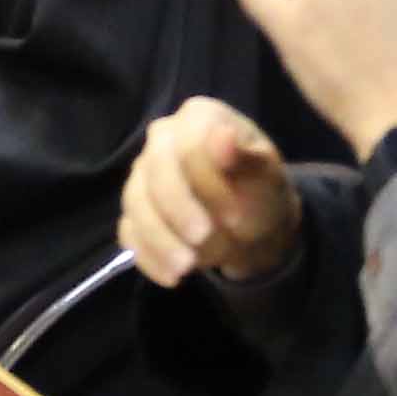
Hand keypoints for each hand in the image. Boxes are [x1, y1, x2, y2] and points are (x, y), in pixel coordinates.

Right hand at [121, 96, 304, 285]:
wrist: (252, 225)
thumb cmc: (261, 191)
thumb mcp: (267, 176)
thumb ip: (246, 156)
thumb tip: (221, 134)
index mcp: (198, 117)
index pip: (189, 144)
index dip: (208, 182)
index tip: (236, 216)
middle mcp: (162, 139)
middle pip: (153, 171)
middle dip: (177, 210)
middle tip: (204, 240)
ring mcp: (143, 175)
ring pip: (135, 203)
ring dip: (160, 239)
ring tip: (187, 268)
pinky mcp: (135, 210)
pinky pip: (129, 231)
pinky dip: (148, 256)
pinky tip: (172, 277)